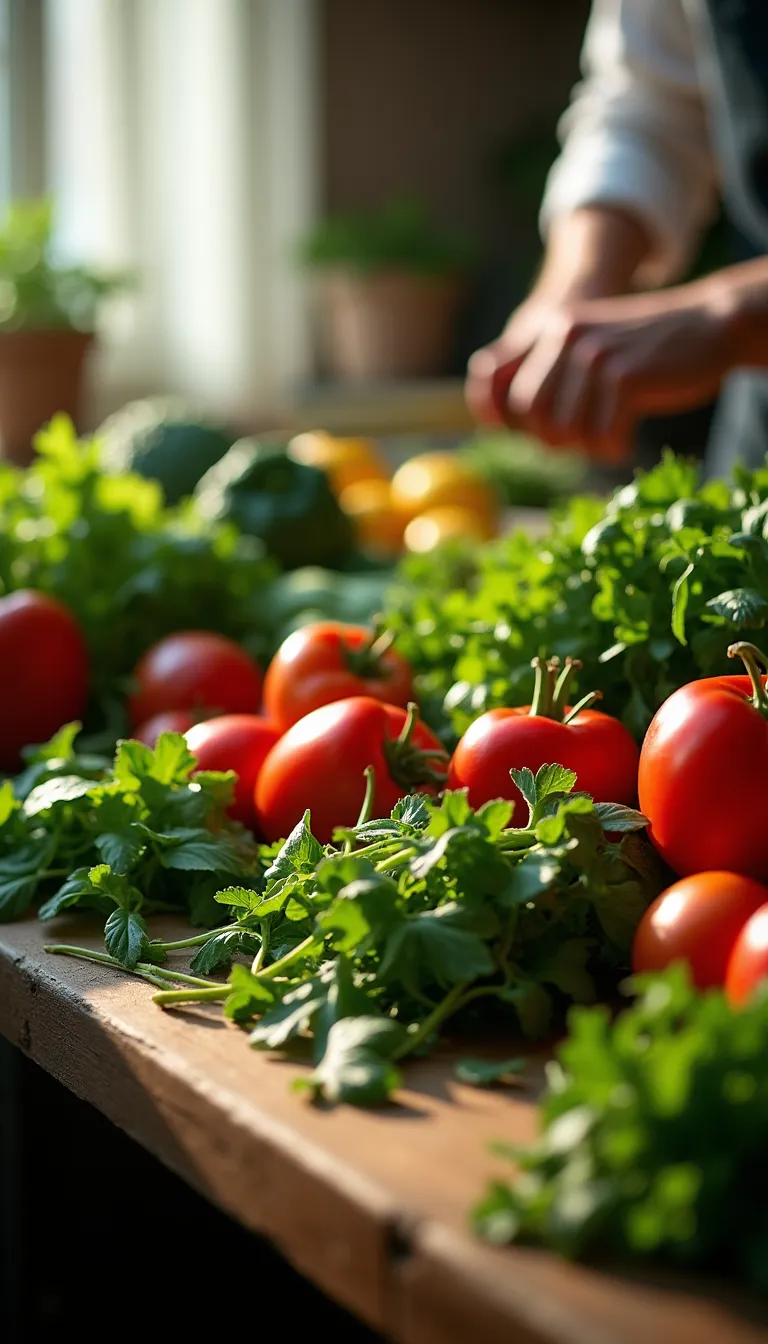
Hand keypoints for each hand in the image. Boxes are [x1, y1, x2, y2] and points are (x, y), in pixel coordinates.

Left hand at [466, 282, 734, 462]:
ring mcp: (594, 353)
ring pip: (564, 429)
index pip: (493, 379)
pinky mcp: (623, 376)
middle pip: (529, 413)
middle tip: (584, 439)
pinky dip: (613, 448)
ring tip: (608, 438)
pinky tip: (625, 442)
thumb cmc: (646, 350)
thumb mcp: (589, 345)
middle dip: (554, 438)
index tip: (530, 434)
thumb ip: (549, 373)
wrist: (710, 324)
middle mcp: (565, 333)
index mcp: (549, 326)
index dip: (498, 416)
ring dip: (586, 447)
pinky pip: (601, 435)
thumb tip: (500, 422)